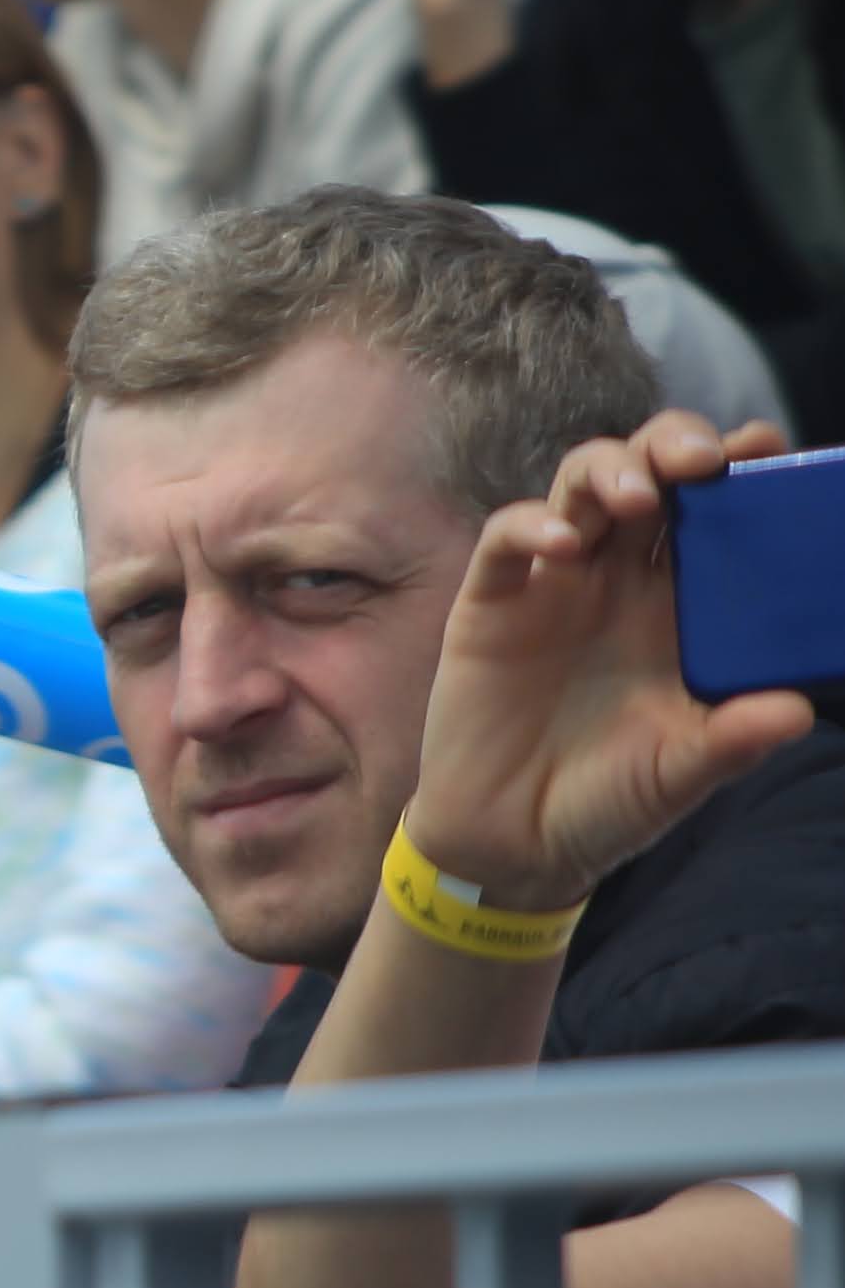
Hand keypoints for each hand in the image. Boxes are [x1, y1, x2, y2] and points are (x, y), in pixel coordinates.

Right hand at [401, 414, 812, 913]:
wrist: (511, 843)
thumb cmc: (607, 802)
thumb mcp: (681, 775)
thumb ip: (732, 741)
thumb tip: (795, 710)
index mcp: (683, 607)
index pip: (717, 513)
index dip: (739, 468)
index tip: (767, 450)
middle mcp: (623, 581)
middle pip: (652, 472)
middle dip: (676, 444)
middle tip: (701, 461)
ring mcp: (555, 585)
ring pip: (581, 485)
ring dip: (611, 470)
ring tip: (636, 498)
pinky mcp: (492, 603)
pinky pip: (507, 540)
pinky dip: (531, 527)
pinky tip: (561, 546)